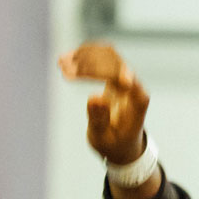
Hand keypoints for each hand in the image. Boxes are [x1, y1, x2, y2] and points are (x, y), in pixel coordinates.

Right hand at [59, 43, 148, 164]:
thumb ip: (99, 120)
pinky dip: (83, 55)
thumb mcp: (103, 138)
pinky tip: (64, 59)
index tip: (93, 71)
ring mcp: (125, 77)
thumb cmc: (113, 143)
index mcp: (137, 105)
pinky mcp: (114, 72)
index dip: (117, 73)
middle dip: (89, 65)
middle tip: (65, 72)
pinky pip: (101, 55)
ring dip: (84, 56)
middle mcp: (134, 87)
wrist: (120, 142)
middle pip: (116, 64)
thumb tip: (94, 98)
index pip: (131, 83)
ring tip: (61, 63)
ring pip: (107, 54)